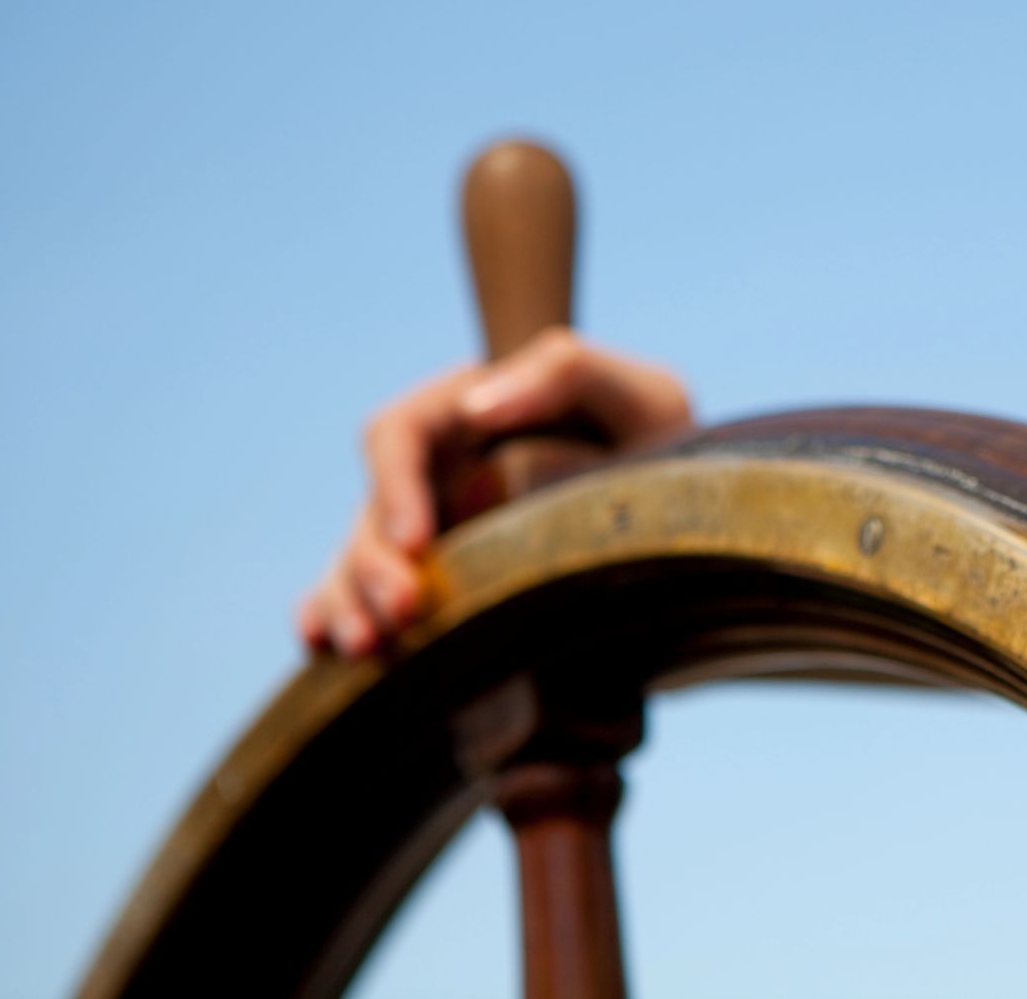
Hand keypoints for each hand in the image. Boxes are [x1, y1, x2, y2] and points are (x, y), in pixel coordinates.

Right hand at [296, 329, 692, 656]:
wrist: (697, 515)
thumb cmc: (663, 440)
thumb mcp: (639, 395)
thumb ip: (563, 374)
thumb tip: (475, 408)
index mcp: (466, 416)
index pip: (399, 435)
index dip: (393, 486)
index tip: (418, 541)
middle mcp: (438, 476)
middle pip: (371, 516)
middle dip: (370, 564)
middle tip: (406, 611)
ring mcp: (437, 535)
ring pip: (360, 566)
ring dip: (350, 604)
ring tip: (366, 646)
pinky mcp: (448, 588)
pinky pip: (373, 603)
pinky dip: (337, 621)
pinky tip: (328, 652)